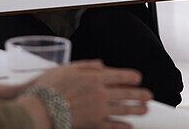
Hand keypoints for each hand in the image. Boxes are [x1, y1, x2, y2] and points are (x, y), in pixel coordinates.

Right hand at [32, 60, 150, 128]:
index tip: (139, 78)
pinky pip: (112, 125)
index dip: (132, 77)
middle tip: (149, 96)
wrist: (39, 109)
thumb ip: (87, 66)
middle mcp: (100, 92)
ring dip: (136, 110)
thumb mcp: (68, 68)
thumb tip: (102, 65)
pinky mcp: (93, 123)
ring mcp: (98, 109)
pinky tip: (128, 126)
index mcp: (95, 77)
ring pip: (123, 109)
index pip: (121, 75)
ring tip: (145, 110)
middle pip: (126, 93)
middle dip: (140, 94)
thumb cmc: (49, 87)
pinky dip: (122, 126)